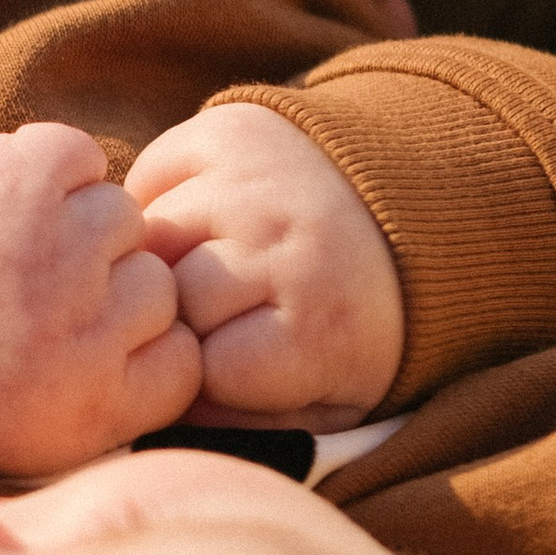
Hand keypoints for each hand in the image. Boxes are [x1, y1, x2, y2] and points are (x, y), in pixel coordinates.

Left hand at [0, 122, 196, 473]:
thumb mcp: (33, 441)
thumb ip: (115, 401)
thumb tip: (178, 351)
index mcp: (95, 408)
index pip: (187, 358)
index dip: (142, 345)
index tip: (91, 344)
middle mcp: (88, 332)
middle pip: (159, 286)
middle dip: (106, 288)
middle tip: (37, 296)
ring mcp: (60, 250)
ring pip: (122, 217)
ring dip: (76, 226)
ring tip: (17, 249)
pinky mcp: (24, 179)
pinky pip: (79, 155)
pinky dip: (51, 167)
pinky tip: (15, 199)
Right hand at [127, 101, 404, 429]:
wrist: (409, 216)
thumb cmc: (353, 327)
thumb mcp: (330, 404)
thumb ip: (250, 424)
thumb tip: (167, 411)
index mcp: (319, 327)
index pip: (199, 372)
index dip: (207, 378)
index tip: (238, 368)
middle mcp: (285, 243)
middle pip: (169, 300)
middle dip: (182, 318)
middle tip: (219, 316)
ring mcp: (253, 179)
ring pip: (149, 237)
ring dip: (164, 260)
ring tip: (207, 269)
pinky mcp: (226, 130)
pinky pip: (146, 177)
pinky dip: (158, 204)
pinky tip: (200, 224)